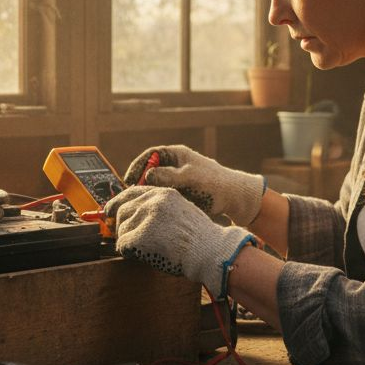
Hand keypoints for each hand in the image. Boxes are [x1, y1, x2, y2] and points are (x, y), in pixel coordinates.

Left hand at [105, 185, 253, 298]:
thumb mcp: (180, 211)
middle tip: (132, 239)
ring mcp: (147, 217)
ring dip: (129, 241)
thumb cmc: (200, 238)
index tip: (108, 210)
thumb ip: (159, 208)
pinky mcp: (142, 235)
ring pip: (121, 229)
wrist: (210, 251)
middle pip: (121, 211)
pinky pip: (123, 245)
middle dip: (123, 226)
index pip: (131, 192)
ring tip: (148, 248)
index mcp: (163, 193)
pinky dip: (129, 253)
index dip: (117, 203)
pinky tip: (144, 255)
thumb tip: (134, 214)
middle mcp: (154, 201)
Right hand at [124, 145, 265, 225]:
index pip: (150, 155)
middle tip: (134, 196)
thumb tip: (146, 176)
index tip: (129, 180)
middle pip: (151, 171)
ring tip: (143, 204)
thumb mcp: (189, 177)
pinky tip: (156, 210)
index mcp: (177, 154)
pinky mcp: (183, 193)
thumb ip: (167, 176)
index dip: (137, 166)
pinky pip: (166, 196)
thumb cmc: (214, 183)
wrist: (235, 198)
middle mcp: (176, 165)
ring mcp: (179, 180)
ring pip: (157, 186)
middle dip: (141, 183)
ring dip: (150, 194)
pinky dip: (160, 202)